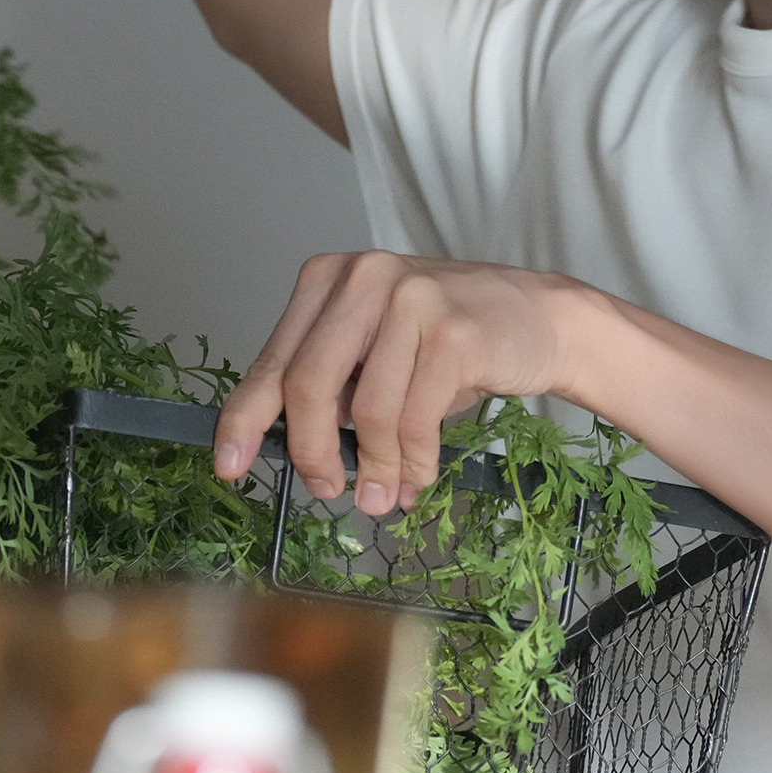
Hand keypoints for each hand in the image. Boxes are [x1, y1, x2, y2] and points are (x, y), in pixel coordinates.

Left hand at [211, 251, 583, 516]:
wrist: (541, 319)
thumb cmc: (451, 341)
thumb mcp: (378, 351)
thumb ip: (333, 387)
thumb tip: (291, 453)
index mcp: (330, 278)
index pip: (274, 358)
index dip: (246, 418)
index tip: (230, 466)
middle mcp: (364, 277)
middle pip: (308, 383)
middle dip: (310, 452)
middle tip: (326, 490)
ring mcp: (411, 298)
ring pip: (366, 409)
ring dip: (372, 467)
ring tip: (381, 495)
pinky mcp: (454, 331)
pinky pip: (415, 418)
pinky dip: (413, 462)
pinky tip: (418, 476)